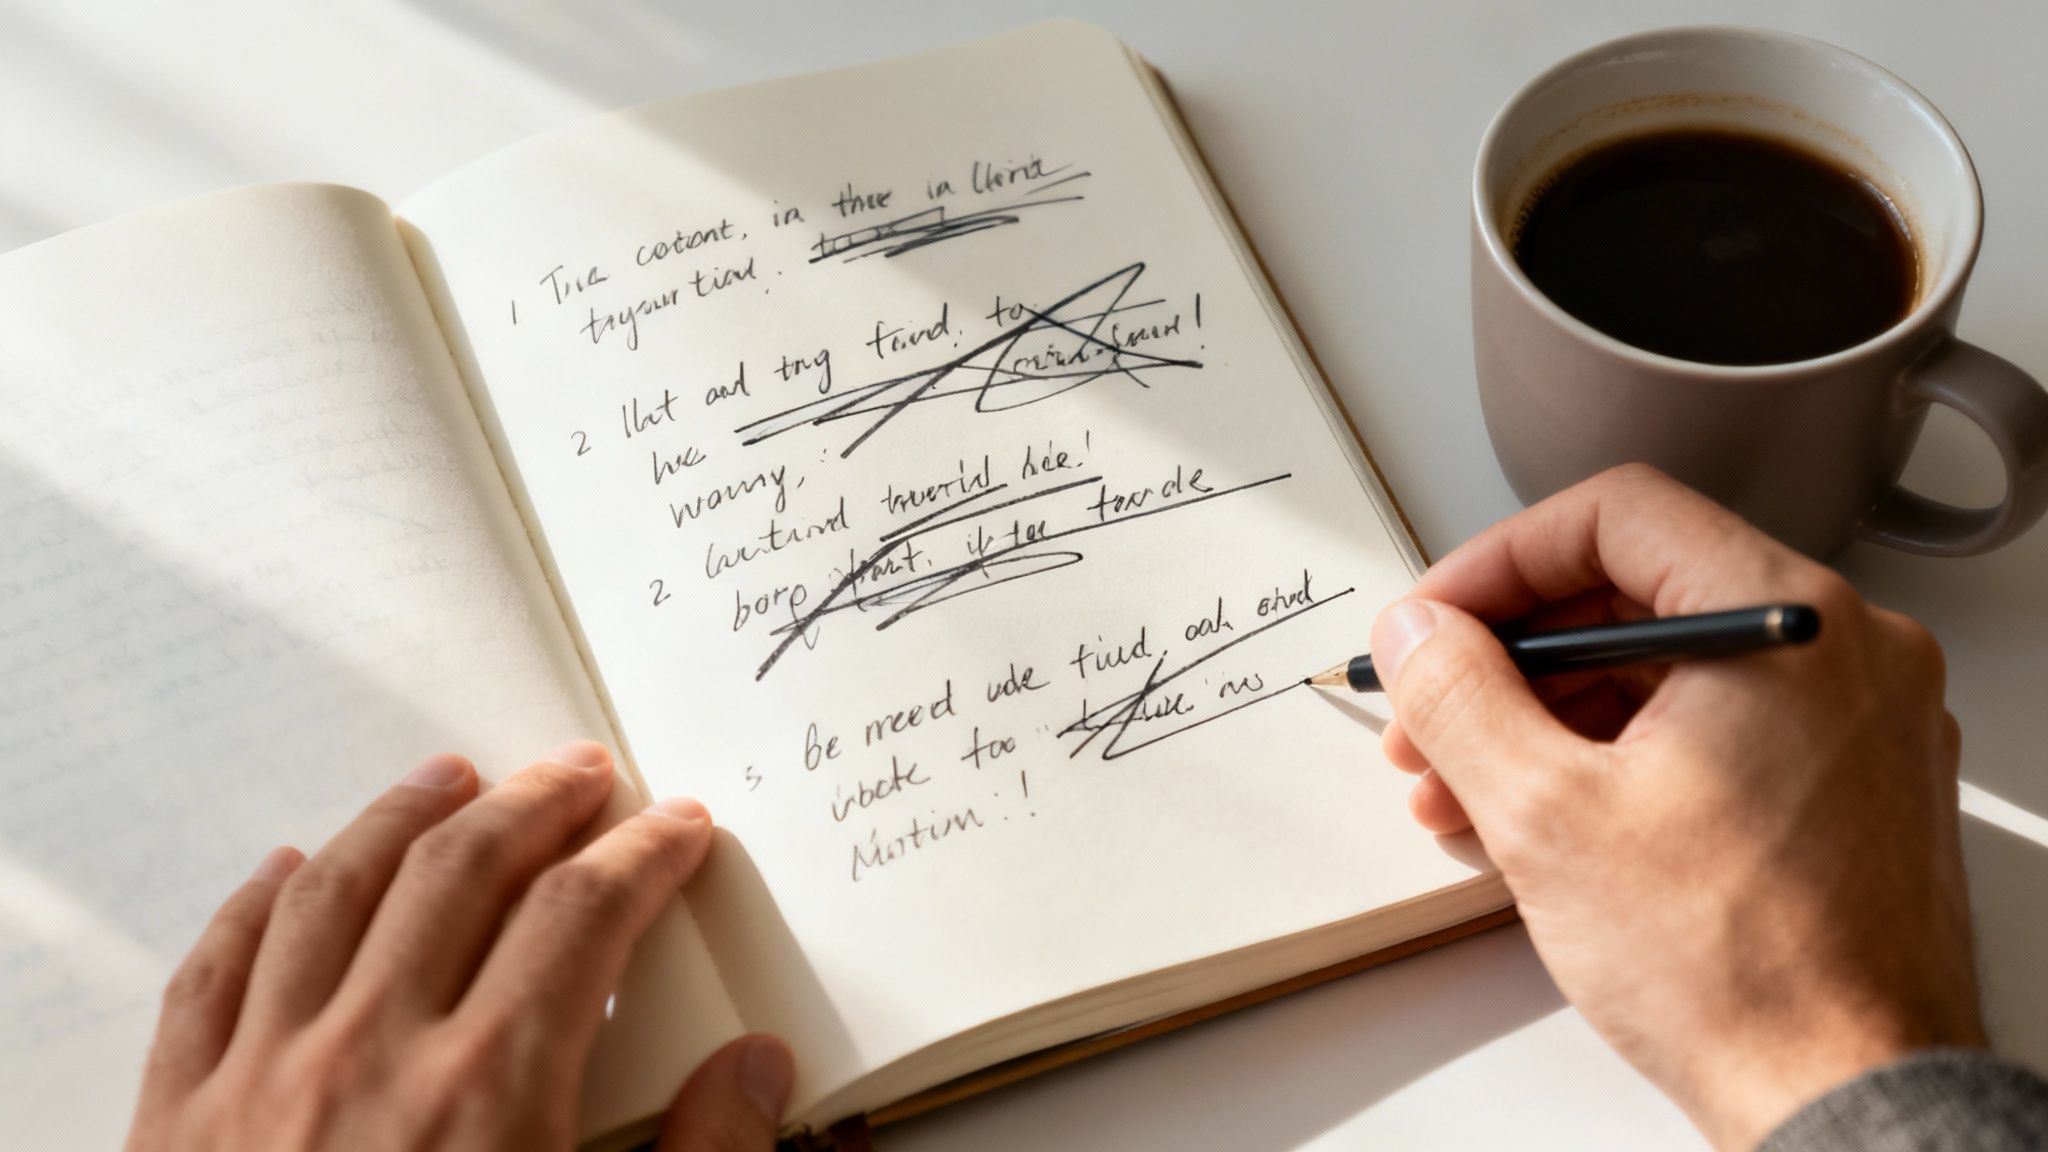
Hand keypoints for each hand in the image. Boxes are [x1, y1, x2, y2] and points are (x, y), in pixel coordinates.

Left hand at [126, 741, 793, 1151]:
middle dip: (536, 804)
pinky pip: (211, 973)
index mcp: (488, 1094)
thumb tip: (757, 1067)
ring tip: (452, 776)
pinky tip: (289, 869)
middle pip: (465, 870)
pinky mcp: (176, 1120)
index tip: (678, 827)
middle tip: (584, 774)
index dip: (642, 854)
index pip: (582, 915)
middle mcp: (370, 1056)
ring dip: (403, 817)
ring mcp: (261, 1079)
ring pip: (335, 890)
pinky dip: (256, 905)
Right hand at [1371, 465, 1982, 1150]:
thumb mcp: (1547, 812)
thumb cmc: (1743, 972)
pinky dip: (1619, 755)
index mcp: (1790, 624)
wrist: (1847, 1098)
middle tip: (1431, 710)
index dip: (1499, 562)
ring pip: (1670, 672)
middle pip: (1638, 595)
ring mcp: (1857, 722)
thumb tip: (1417, 631)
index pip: (1617, 517)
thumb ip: (1461, 695)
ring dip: (1551, 716)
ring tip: (1463, 789)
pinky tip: (1541, 816)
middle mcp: (1846, 652)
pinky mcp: (1848, 786)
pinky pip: (1714, 730)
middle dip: (1510, 657)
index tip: (1437, 618)